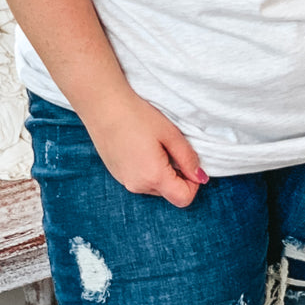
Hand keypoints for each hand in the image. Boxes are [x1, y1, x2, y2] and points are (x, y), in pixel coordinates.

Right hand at [85, 91, 208, 208]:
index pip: (183, 198)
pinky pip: (140, 179)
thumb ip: (188, 158)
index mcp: (154, 177)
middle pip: (169, 192)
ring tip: (153, 144)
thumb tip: (201, 178)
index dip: (193, 183)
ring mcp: (124, 182)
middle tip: (170, 146)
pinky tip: (140, 145)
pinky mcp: (116, 174)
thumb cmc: (138, 116)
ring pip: (154, 186)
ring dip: (161, 171)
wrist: (103, 105)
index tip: (188, 160)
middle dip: (177, 174)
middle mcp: (138, 186)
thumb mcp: (170, 134)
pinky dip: (146, 168)